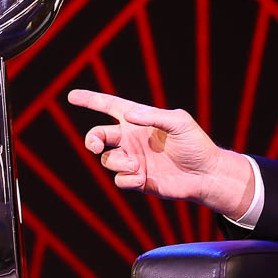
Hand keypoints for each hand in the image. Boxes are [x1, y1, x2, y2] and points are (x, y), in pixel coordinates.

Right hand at [67, 89, 253, 217]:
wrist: (206, 174)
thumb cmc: (196, 144)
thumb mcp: (180, 122)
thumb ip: (154, 116)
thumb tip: (129, 116)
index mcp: (139, 121)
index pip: (109, 107)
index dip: (90, 101)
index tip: (72, 96)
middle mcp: (132, 139)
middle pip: (98, 136)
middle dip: (91, 139)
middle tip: (96, 145)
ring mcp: (133, 160)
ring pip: (107, 160)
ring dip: (118, 162)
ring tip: (138, 166)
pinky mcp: (138, 180)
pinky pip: (119, 180)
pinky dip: (126, 179)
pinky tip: (141, 177)